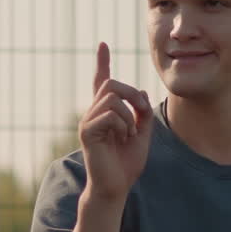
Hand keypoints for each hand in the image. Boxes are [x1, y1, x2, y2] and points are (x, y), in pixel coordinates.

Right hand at [79, 43, 153, 201]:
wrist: (116, 187)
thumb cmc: (126, 164)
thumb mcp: (142, 134)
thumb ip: (143, 114)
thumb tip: (141, 93)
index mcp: (105, 112)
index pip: (102, 82)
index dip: (102, 62)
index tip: (103, 44)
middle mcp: (93, 113)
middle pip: (111, 84)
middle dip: (131, 94)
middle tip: (141, 113)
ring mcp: (88, 121)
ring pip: (112, 98)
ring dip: (129, 114)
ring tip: (129, 134)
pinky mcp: (87, 131)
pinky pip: (109, 113)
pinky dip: (123, 124)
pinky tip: (122, 139)